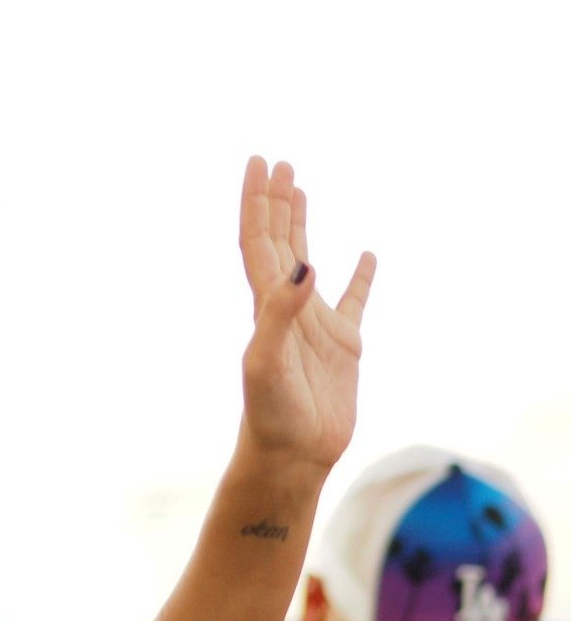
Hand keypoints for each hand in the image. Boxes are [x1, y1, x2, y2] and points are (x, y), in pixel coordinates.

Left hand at [237, 157, 375, 474]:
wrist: (290, 457)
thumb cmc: (272, 415)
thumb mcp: (268, 362)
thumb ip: (279, 313)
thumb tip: (303, 264)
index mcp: (264, 306)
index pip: (257, 242)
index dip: (257, 202)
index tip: (260, 164)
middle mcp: (285, 308)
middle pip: (277, 242)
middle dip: (276, 202)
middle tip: (277, 163)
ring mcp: (313, 325)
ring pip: (306, 262)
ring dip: (301, 226)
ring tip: (300, 189)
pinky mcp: (341, 347)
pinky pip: (353, 301)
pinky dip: (359, 276)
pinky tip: (365, 256)